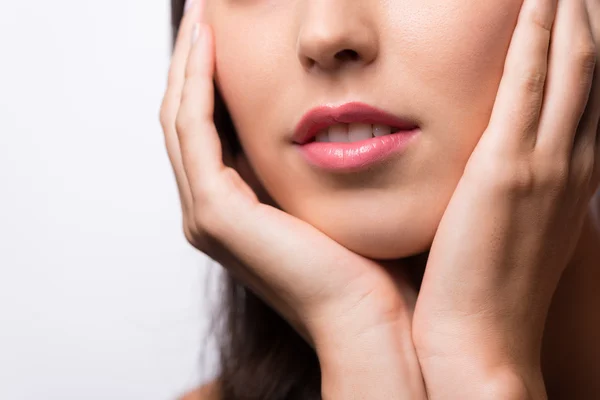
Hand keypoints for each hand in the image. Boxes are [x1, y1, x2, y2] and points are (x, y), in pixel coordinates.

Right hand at [159, 1, 425, 396]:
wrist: (371, 322)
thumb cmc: (364, 264)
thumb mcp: (328, 198)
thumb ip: (308, 165)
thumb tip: (330, 117)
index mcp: (234, 209)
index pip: (208, 131)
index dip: (210, 79)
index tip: (222, 33)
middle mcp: (210, 212)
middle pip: (186, 120)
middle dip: (191, 64)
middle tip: (203, 14)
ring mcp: (206, 215)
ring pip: (180, 120)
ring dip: (187, 66)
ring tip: (201, 18)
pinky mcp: (214, 214)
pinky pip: (193, 131)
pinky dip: (196, 85)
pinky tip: (208, 44)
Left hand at [412, 0, 598, 396]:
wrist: (480, 341)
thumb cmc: (486, 290)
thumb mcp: (513, 230)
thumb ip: (513, 191)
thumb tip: (495, 166)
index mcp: (571, 178)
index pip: (586, 94)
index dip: (585, 45)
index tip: (576, 9)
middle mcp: (571, 164)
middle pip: (590, 69)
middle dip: (587, 16)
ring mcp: (545, 165)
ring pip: (569, 67)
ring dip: (567, 13)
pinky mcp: (507, 170)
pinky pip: (528, 86)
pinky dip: (535, 38)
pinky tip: (534, 0)